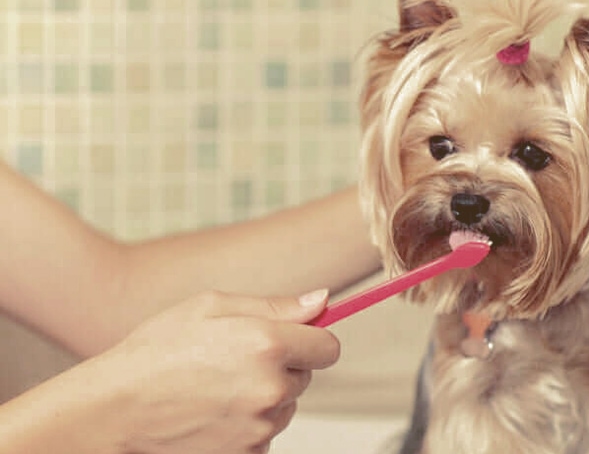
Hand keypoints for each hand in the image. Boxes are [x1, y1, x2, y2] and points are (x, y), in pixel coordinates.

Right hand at [95, 289, 337, 453]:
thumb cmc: (155, 353)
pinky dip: (249, 425)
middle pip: (306, 376)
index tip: (295, 339)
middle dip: (283, 367)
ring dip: (266, 397)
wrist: (113, 410)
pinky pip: (265, 434)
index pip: (328, 347)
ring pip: (285, 406)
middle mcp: (270, 388)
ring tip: (218, 388)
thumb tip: (321, 301)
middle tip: (236, 361)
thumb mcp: (211, 307)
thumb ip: (276, 305)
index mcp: (266, 344)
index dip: (312, 340)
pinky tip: (214, 413)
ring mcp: (260, 427)